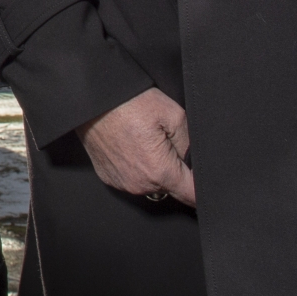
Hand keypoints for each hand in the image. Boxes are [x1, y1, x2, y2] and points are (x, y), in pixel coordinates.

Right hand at [79, 87, 194, 206]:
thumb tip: (194, 161)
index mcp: (159, 171)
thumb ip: (191, 144)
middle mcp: (139, 184)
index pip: (192, 196)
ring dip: (154, 169)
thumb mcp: (174, 115)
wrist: (93, 99)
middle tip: (164, 142)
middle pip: (171, 187)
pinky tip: (131, 146)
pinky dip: (136, 167)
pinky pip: (133, 178)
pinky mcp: (109, 178)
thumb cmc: (129, 102)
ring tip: (144, 141)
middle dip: (175, 169)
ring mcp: (122, 183)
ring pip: (151, 183)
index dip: (202, 188)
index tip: (203, 181)